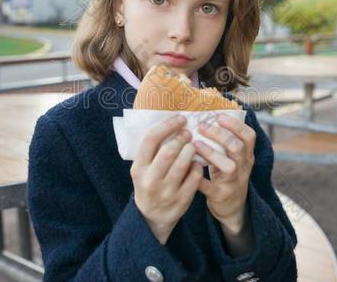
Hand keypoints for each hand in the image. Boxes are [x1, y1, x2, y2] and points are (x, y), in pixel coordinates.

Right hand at [131, 115, 202, 243]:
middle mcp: (151, 180)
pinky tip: (197, 163)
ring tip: (193, 145)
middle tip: (188, 133)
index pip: (151, 140)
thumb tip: (172, 122)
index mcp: (139, 168)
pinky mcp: (181, 200)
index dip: (167, 126)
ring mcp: (166, 191)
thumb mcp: (142, 168)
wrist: (151, 217)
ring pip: (183, 164)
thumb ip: (152, 150)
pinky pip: (195, 177)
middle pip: (168, 151)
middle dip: (181, 138)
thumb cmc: (149, 183)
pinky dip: (198, 167)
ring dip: (191, 150)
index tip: (180, 119)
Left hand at [194, 113, 255, 232]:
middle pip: (238, 147)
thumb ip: (225, 141)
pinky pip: (210, 187)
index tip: (219, 116)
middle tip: (202, 126)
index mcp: (246, 155)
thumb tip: (207, 115)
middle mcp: (243, 167)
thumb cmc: (227, 175)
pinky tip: (188, 168)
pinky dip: (199, 178)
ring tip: (195, 144)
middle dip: (220, 135)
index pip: (249, 136)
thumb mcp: (232, 158)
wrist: (232, 207)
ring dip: (211, 153)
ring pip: (229, 166)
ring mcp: (234, 182)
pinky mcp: (221, 195)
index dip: (236, 125)